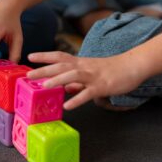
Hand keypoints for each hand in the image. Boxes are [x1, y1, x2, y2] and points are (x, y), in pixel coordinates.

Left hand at [27, 52, 146, 109]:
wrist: (133, 66)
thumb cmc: (113, 70)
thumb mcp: (92, 73)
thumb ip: (78, 81)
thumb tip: (65, 88)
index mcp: (81, 63)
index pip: (59, 56)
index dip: (44, 56)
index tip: (30, 57)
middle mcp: (84, 67)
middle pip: (61, 65)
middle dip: (44, 69)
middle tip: (28, 75)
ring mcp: (93, 76)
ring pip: (73, 76)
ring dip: (58, 80)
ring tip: (44, 87)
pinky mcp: (102, 86)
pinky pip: (88, 93)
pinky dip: (77, 99)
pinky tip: (68, 105)